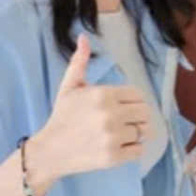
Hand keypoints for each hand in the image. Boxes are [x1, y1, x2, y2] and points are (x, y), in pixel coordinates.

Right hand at [31, 35, 154, 183]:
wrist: (49, 151)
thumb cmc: (62, 116)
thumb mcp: (69, 87)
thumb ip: (79, 62)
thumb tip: (84, 37)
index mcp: (103, 95)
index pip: (138, 95)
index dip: (133, 101)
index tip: (122, 107)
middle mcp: (110, 115)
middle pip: (145, 113)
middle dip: (138, 117)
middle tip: (125, 121)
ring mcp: (112, 137)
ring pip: (143, 131)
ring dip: (135, 133)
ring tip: (121, 134)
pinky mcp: (113, 157)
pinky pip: (139, 150)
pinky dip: (133, 149)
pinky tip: (119, 146)